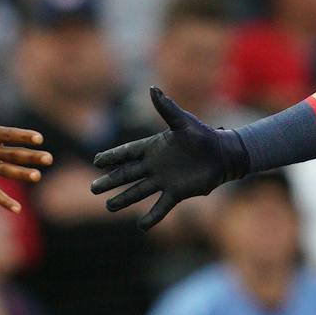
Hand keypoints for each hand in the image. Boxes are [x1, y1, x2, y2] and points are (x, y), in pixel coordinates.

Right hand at [0, 72, 51, 212]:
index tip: (39, 138)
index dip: (24, 136)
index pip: (9, 134)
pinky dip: (4, 202)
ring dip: (22, 175)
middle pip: (13, 154)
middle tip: (49, 159)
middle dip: (31, 157)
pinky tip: (18, 209)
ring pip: (6, 172)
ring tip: (37, 177)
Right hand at [90, 88, 247, 229]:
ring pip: (138, 191)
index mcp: (153, 147)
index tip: (97, 161)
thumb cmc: (203, 135)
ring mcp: (164, 180)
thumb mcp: (183, 121)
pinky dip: (152, 216)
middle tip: (93, 188)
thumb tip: (152, 88)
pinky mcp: (176, 192)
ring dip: (124, 199)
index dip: (112, 156)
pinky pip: (161, 206)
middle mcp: (154, 165)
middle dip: (110, 181)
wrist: (222, 155)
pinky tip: (142, 226)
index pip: (127, 152)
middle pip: (127, 174)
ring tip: (108, 206)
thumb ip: (166, 108)